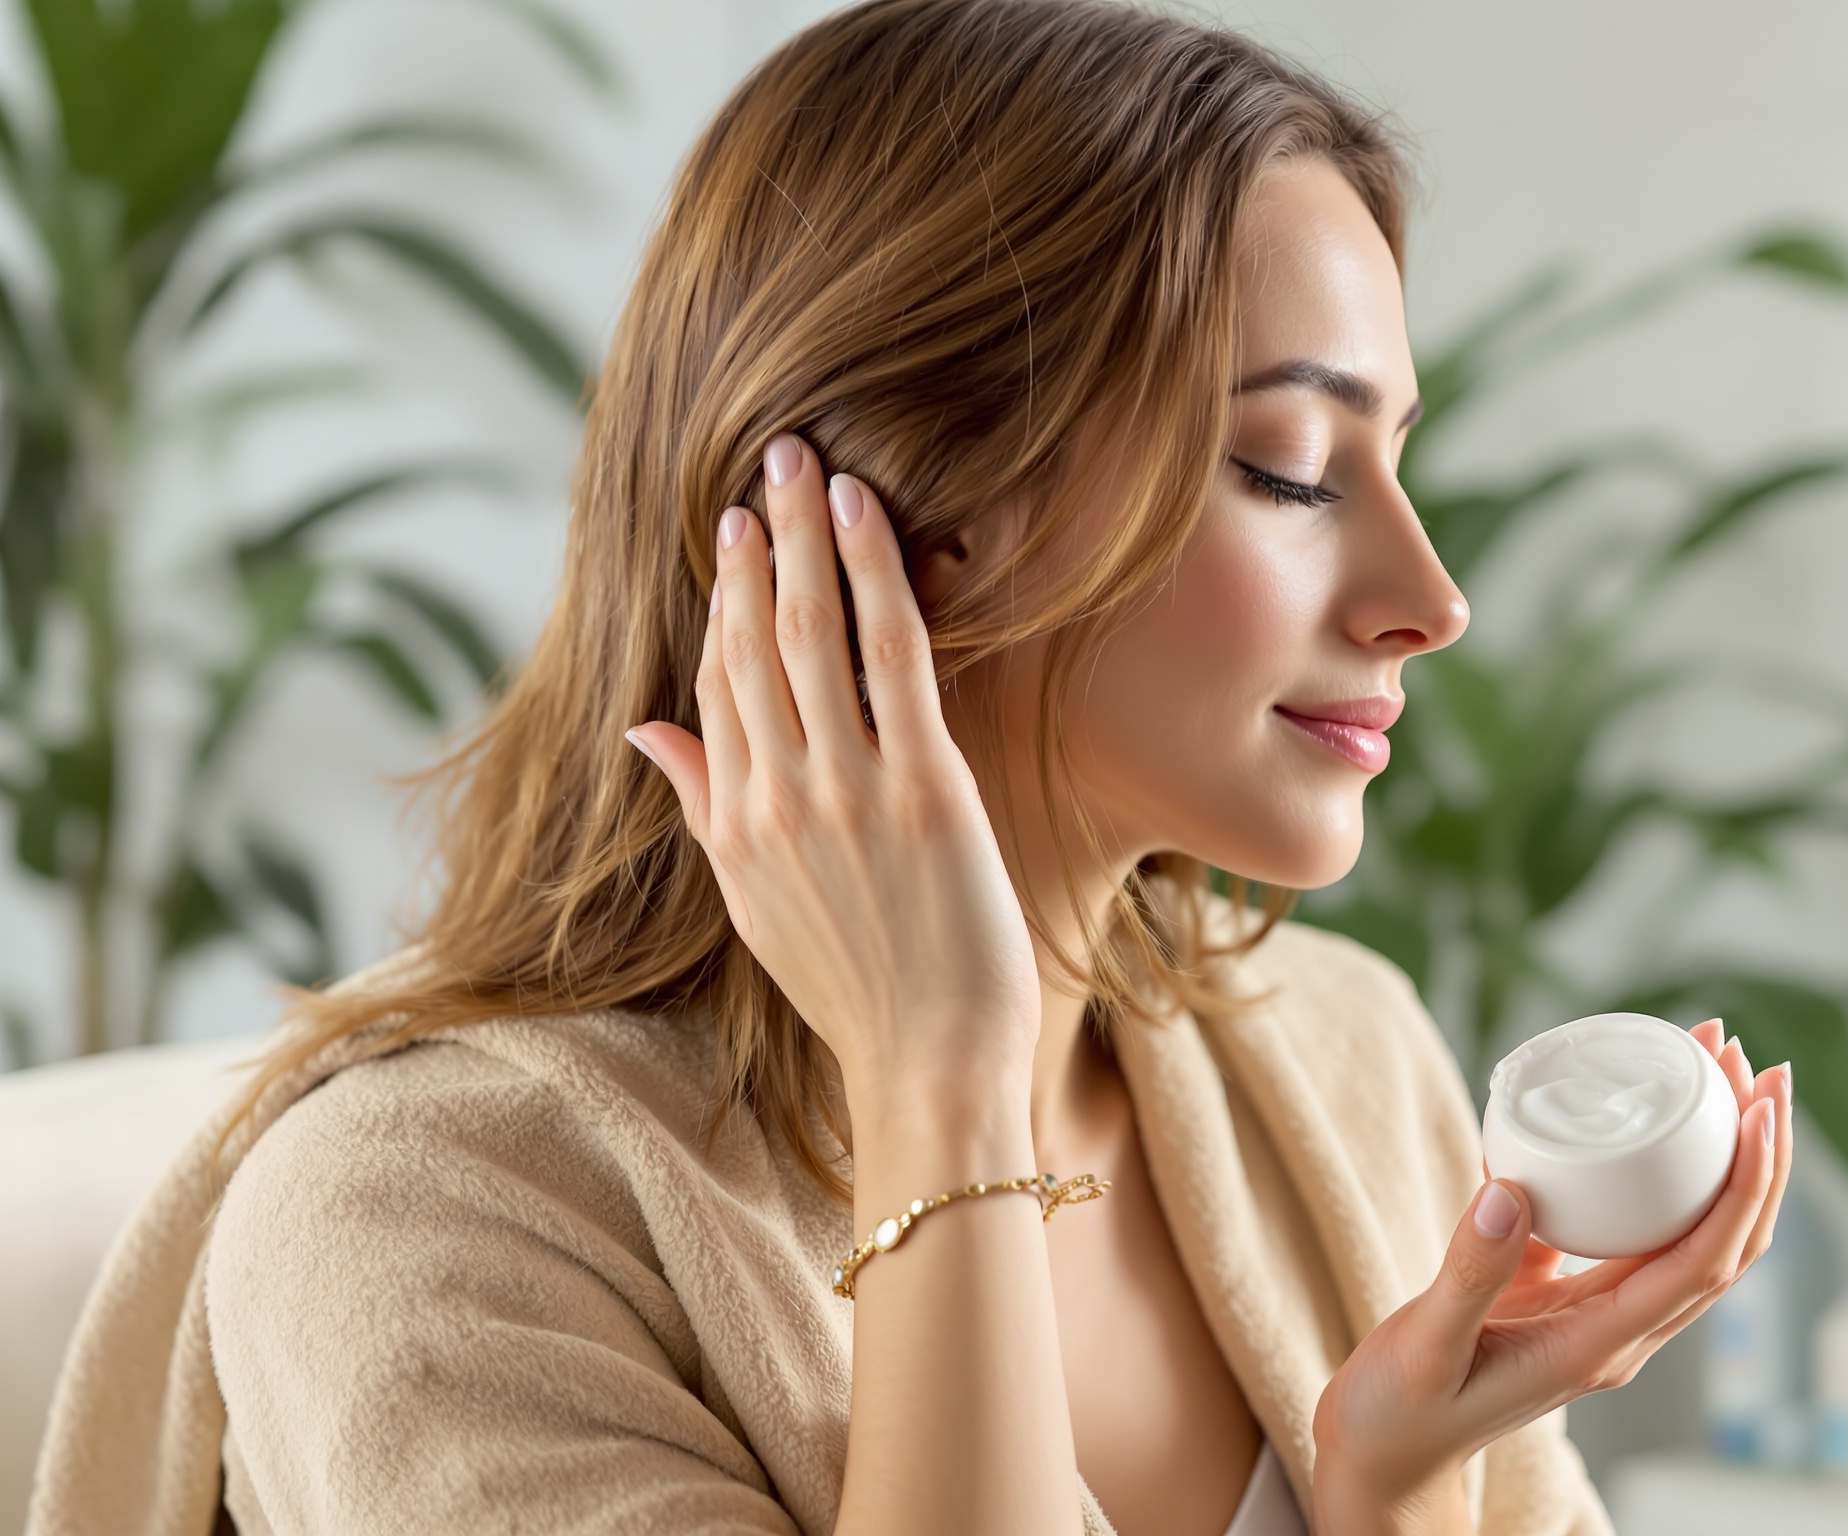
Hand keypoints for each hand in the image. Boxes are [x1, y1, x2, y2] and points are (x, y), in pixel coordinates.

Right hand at [627, 434, 1041, 1114]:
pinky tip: (869, 514)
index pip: (718, 684)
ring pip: (816, 633)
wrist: (929, 1060)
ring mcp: (848, 789)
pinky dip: (877, 575)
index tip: (737, 533)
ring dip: (809, 536)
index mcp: (735, 823)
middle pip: (757, 642)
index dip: (727, 601)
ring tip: (809, 462)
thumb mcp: (753, 902)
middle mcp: (779, 797)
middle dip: (759, 544)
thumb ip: (701, 806)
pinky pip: (894, 656)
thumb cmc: (857, 986)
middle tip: (767, 459)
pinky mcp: (925, 788)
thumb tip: (643, 733)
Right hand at [1312, 1022, 1794, 1532]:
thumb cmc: (1400, 1419)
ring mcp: (1602, 1316)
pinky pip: (1636, 1226)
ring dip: (1720, 1153)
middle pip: (1725, 1241)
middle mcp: (1619, 1333)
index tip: (1755, 1107)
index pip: (1704, 1261)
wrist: (1384, 1459)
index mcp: (1598, 1348)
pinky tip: (1635, 1113)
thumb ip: (1468, 1274)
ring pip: (1692, 1231)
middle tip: (1753, 1062)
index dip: (1743, 1183)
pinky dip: (1654, 1168)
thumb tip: (1512, 1188)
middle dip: (1756, 1152)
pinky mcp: (1572, 1296)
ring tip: (1717, 1066)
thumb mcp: (1425, 1348)